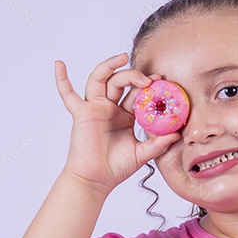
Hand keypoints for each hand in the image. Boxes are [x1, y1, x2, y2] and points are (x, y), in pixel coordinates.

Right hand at [54, 53, 182, 193]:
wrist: (97, 180)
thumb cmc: (116, 167)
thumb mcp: (143, 154)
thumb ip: (159, 143)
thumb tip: (177, 134)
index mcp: (125, 115)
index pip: (137, 93)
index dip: (149, 85)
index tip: (162, 80)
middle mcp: (110, 108)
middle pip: (120, 82)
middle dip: (135, 75)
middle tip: (150, 78)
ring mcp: (94, 108)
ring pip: (100, 79)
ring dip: (110, 66)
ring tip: (123, 57)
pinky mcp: (81, 113)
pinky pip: (68, 95)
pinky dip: (62, 80)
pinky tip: (59, 64)